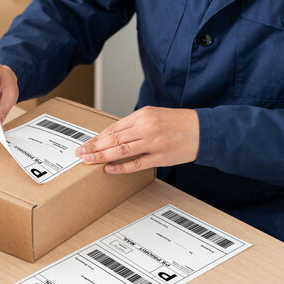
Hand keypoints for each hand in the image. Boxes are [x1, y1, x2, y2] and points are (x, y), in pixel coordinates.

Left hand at [75, 106, 198, 173]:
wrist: (203, 130)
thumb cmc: (177, 123)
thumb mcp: (154, 115)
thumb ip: (134, 124)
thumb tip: (112, 135)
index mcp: (143, 115)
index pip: (113, 127)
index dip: (97, 137)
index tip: (85, 143)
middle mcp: (146, 127)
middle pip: (113, 138)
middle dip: (94, 147)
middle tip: (80, 153)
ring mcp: (153, 143)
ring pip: (121, 150)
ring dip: (102, 156)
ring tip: (88, 160)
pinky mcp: (160, 157)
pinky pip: (136, 163)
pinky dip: (121, 167)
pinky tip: (108, 168)